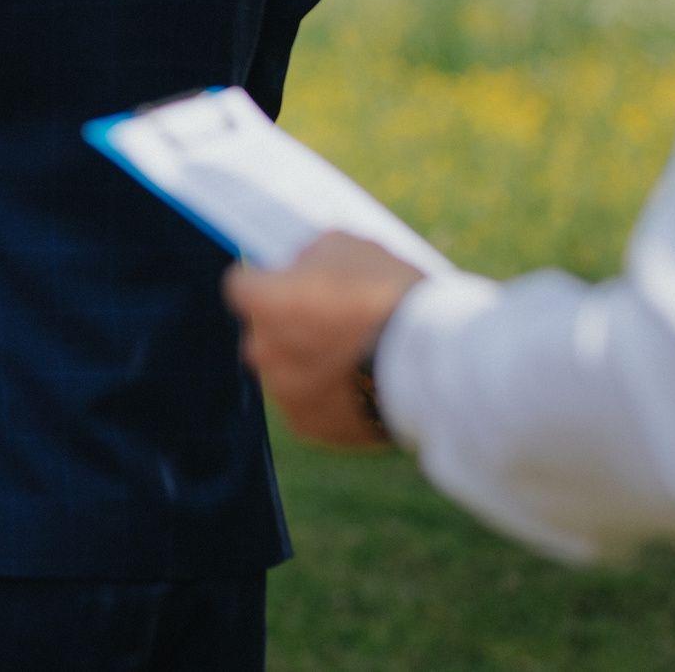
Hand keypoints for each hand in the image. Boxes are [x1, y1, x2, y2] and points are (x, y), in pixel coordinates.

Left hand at [223, 232, 424, 448]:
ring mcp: (284, 393)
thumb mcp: (349, 247)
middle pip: (264, 331)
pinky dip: (328, 395)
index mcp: (263, 303)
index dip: (266, 280)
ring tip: (353, 354)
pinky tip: (361, 383)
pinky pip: (309, 403)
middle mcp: (263, 351)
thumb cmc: (390, 297)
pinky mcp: (308, 426)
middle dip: (287, 324)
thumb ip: (311, 255)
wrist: (433, 368)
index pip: (242, 285)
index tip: (285, 280)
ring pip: (286, 370)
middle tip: (329, 318)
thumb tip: (297, 265)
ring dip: (307, 362)